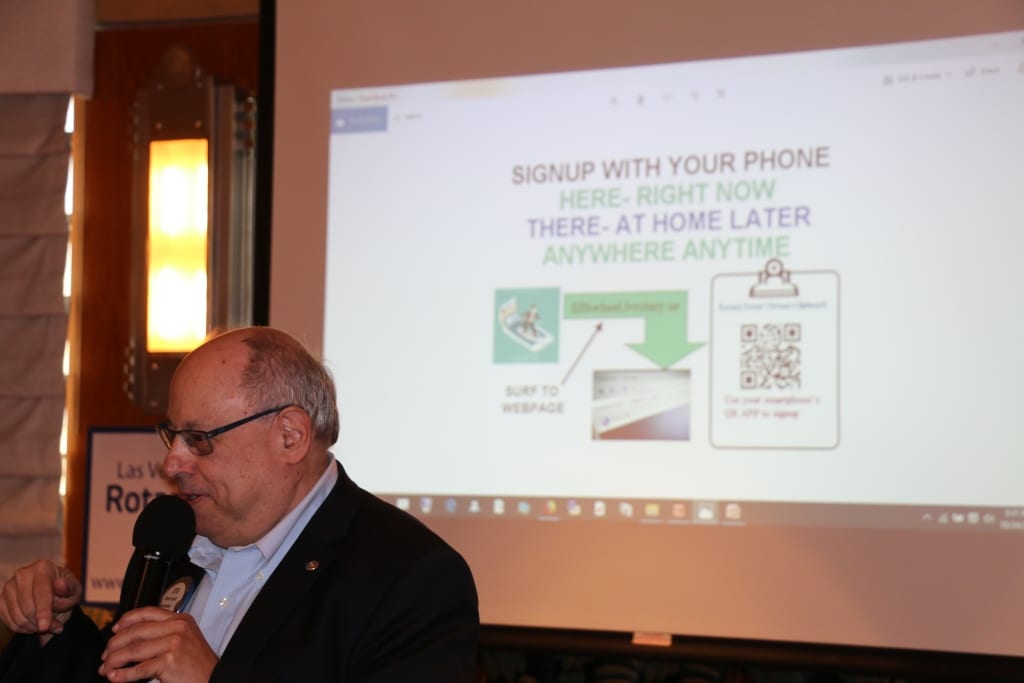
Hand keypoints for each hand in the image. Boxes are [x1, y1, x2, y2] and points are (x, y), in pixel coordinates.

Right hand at [0, 560, 81, 645]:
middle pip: (27, 606)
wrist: (53, 594)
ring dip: (32, 627)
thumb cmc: (66, 592)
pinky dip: (20, 628)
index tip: (45, 627)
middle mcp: (22, 574)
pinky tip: (33, 626)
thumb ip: (69, 588)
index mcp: (43, 567)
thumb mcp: (74, 590)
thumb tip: (60, 584)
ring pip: (17, 616)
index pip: (41, 592)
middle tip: (56, 627)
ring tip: (47, 627)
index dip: (43, 611)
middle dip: (41, 622)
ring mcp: (9, 586)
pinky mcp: (1, 599)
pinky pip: (7, 620)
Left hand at [99, 607, 217, 682]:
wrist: (214, 678)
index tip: (115, 628)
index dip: (127, 620)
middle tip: (106, 655)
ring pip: (134, 650)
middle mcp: (177, 628)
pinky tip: (114, 677)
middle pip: (136, 632)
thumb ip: (164, 632)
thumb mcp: (186, 638)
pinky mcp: (169, 662)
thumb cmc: (198, 663)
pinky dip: (122, 675)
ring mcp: (174, 644)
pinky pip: (139, 669)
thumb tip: (132, 636)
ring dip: (114, 661)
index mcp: (181, 620)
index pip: (148, 612)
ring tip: (106, 668)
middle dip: (115, 644)